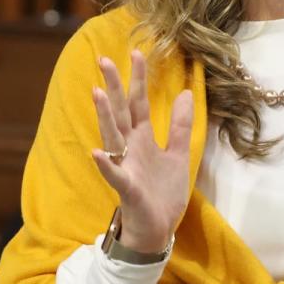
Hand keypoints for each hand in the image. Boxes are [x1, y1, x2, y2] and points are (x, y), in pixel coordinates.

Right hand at [91, 51, 193, 253]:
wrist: (158, 230)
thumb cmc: (162, 193)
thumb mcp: (179, 155)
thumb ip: (181, 126)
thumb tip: (186, 94)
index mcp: (144, 140)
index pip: (139, 104)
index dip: (138, 79)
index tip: (137, 52)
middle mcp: (131, 149)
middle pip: (121, 112)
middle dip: (114, 87)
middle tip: (103, 60)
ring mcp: (127, 167)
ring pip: (113, 137)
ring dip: (105, 116)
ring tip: (97, 93)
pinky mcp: (128, 189)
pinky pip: (115, 175)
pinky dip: (106, 164)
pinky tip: (97, 152)